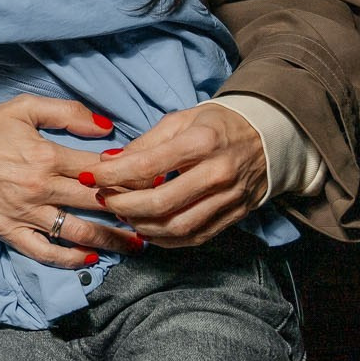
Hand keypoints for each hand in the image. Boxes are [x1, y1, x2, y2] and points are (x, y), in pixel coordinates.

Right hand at [0, 96, 141, 267]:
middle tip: (158, 215)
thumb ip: (66, 112)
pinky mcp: (9, 231)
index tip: (155, 182)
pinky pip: (44, 251)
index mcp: (46, 156)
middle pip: (97, 204)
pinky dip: (68, 258)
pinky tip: (89, 259)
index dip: (132, 177)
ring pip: (78, 232)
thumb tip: (106, 129)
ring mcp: (25, 213)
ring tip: (137, 244)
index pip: (100, 171)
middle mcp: (40, 188)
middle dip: (132, 211)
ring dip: (111, 240)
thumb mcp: (23, 107)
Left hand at [94, 102, 268, 247]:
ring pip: (178, 226)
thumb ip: (144, 143)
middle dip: (123, 205)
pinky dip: (166, 239)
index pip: (147, 165)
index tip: (90, 177)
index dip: (112, 175)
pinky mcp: (235, 215)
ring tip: (123, 214)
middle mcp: (218, 172)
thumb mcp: (180, 121)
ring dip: (142, 226)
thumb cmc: (217, 125)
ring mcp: (230, 198)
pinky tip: (147, 229)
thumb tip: (108, 162)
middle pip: (161, 202)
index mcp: (202, 142)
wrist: (269, 136)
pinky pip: (196, 236)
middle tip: (103, 200)